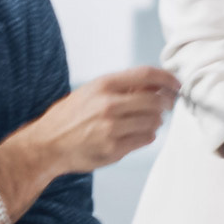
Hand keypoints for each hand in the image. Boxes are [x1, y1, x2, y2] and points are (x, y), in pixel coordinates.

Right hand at [17, 67, 179, 178]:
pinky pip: (145, 140)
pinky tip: (137, 134)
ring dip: (155, 122)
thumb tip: (154, 86)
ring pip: (153, 122)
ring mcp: (112, 128)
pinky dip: (146, 136)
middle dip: (166, 104)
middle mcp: (109, 105)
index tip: (176, 84)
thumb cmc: (68, 118)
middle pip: (155, 100)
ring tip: (145, 122)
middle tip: (167, 106)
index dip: (167, 78)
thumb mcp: (90, 92)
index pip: (146, 75)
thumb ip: (120, 88)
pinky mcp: (114, 149)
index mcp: (103, 85)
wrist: (46, 145)